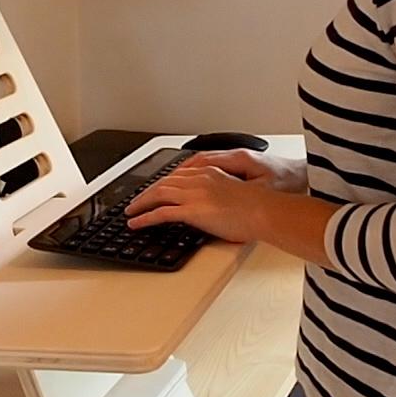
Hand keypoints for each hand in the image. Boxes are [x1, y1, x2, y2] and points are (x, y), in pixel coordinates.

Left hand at [124, 164, 276, 242]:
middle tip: (135, 201)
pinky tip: (137, 223)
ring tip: (131, 212)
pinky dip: (145, 217)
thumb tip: (208, 207)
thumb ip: (216, 195)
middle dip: (146, 192)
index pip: (176, 175)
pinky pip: (161, 213)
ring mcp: (194, 194)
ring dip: (140, 203)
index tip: (152, 190)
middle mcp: (198, 180)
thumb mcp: (232, 193)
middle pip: (163, 182)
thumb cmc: (257, 207)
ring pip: (158, 194)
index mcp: (208, 173)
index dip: (161, 183)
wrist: (265, 211)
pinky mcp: (193, 210)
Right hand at [178, 148, 307, 192]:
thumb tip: (223, 201)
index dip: (181, 174)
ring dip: (184, 174)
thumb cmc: (290, 183)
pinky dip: (197, 174)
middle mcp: (235, 155)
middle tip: (157, 188)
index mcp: (239, 159)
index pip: (201, 162)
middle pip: (196, 162)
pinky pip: (211, 167)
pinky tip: (190, 183)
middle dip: (175, 175)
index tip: (165, 185)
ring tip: (166, 186)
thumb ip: (242, 195)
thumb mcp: (264, 191)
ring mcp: (236, 159)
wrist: (307, 176)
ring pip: (202, 163)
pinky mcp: (240, 166)